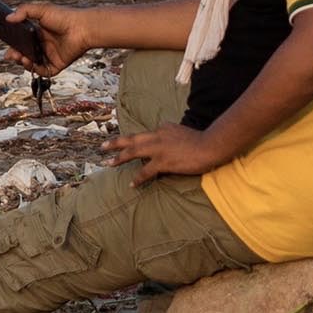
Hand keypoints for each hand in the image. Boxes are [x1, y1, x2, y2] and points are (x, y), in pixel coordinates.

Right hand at [2, 2, 94, 71]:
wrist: (82, 28)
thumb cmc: (64, 17)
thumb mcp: (41, 10)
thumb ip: (24, 11)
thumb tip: (8, 18)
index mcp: (38, 32)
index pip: (22, 41)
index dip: (14, 44)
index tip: (7, 46)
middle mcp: (43, 44)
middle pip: (25, 53)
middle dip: (16, 55)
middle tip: (11, 55)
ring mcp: (50, 55)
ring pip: (33, 63)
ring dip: (24, 63)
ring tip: (21, 58)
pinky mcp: (57, 64)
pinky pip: (44, 71)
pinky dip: (36, 70)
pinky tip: (31, 64)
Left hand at [99, 123, 225, 184]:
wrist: (210, 145)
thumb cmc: (202, 140)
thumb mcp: (183, 131)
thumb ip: (173, 134)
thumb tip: (168, 139)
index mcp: (163, 128)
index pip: (147, 135)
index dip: (141, 142)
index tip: (132, 145)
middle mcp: (157, 136)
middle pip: (132, 139)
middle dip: (115, 143)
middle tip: (102, 147)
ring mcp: (158, 149)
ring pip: (133, 152)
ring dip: (119, 158)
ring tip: (108, 163)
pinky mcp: (163, 162)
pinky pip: (146, 171)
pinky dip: (138, 178)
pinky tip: (131, 184)